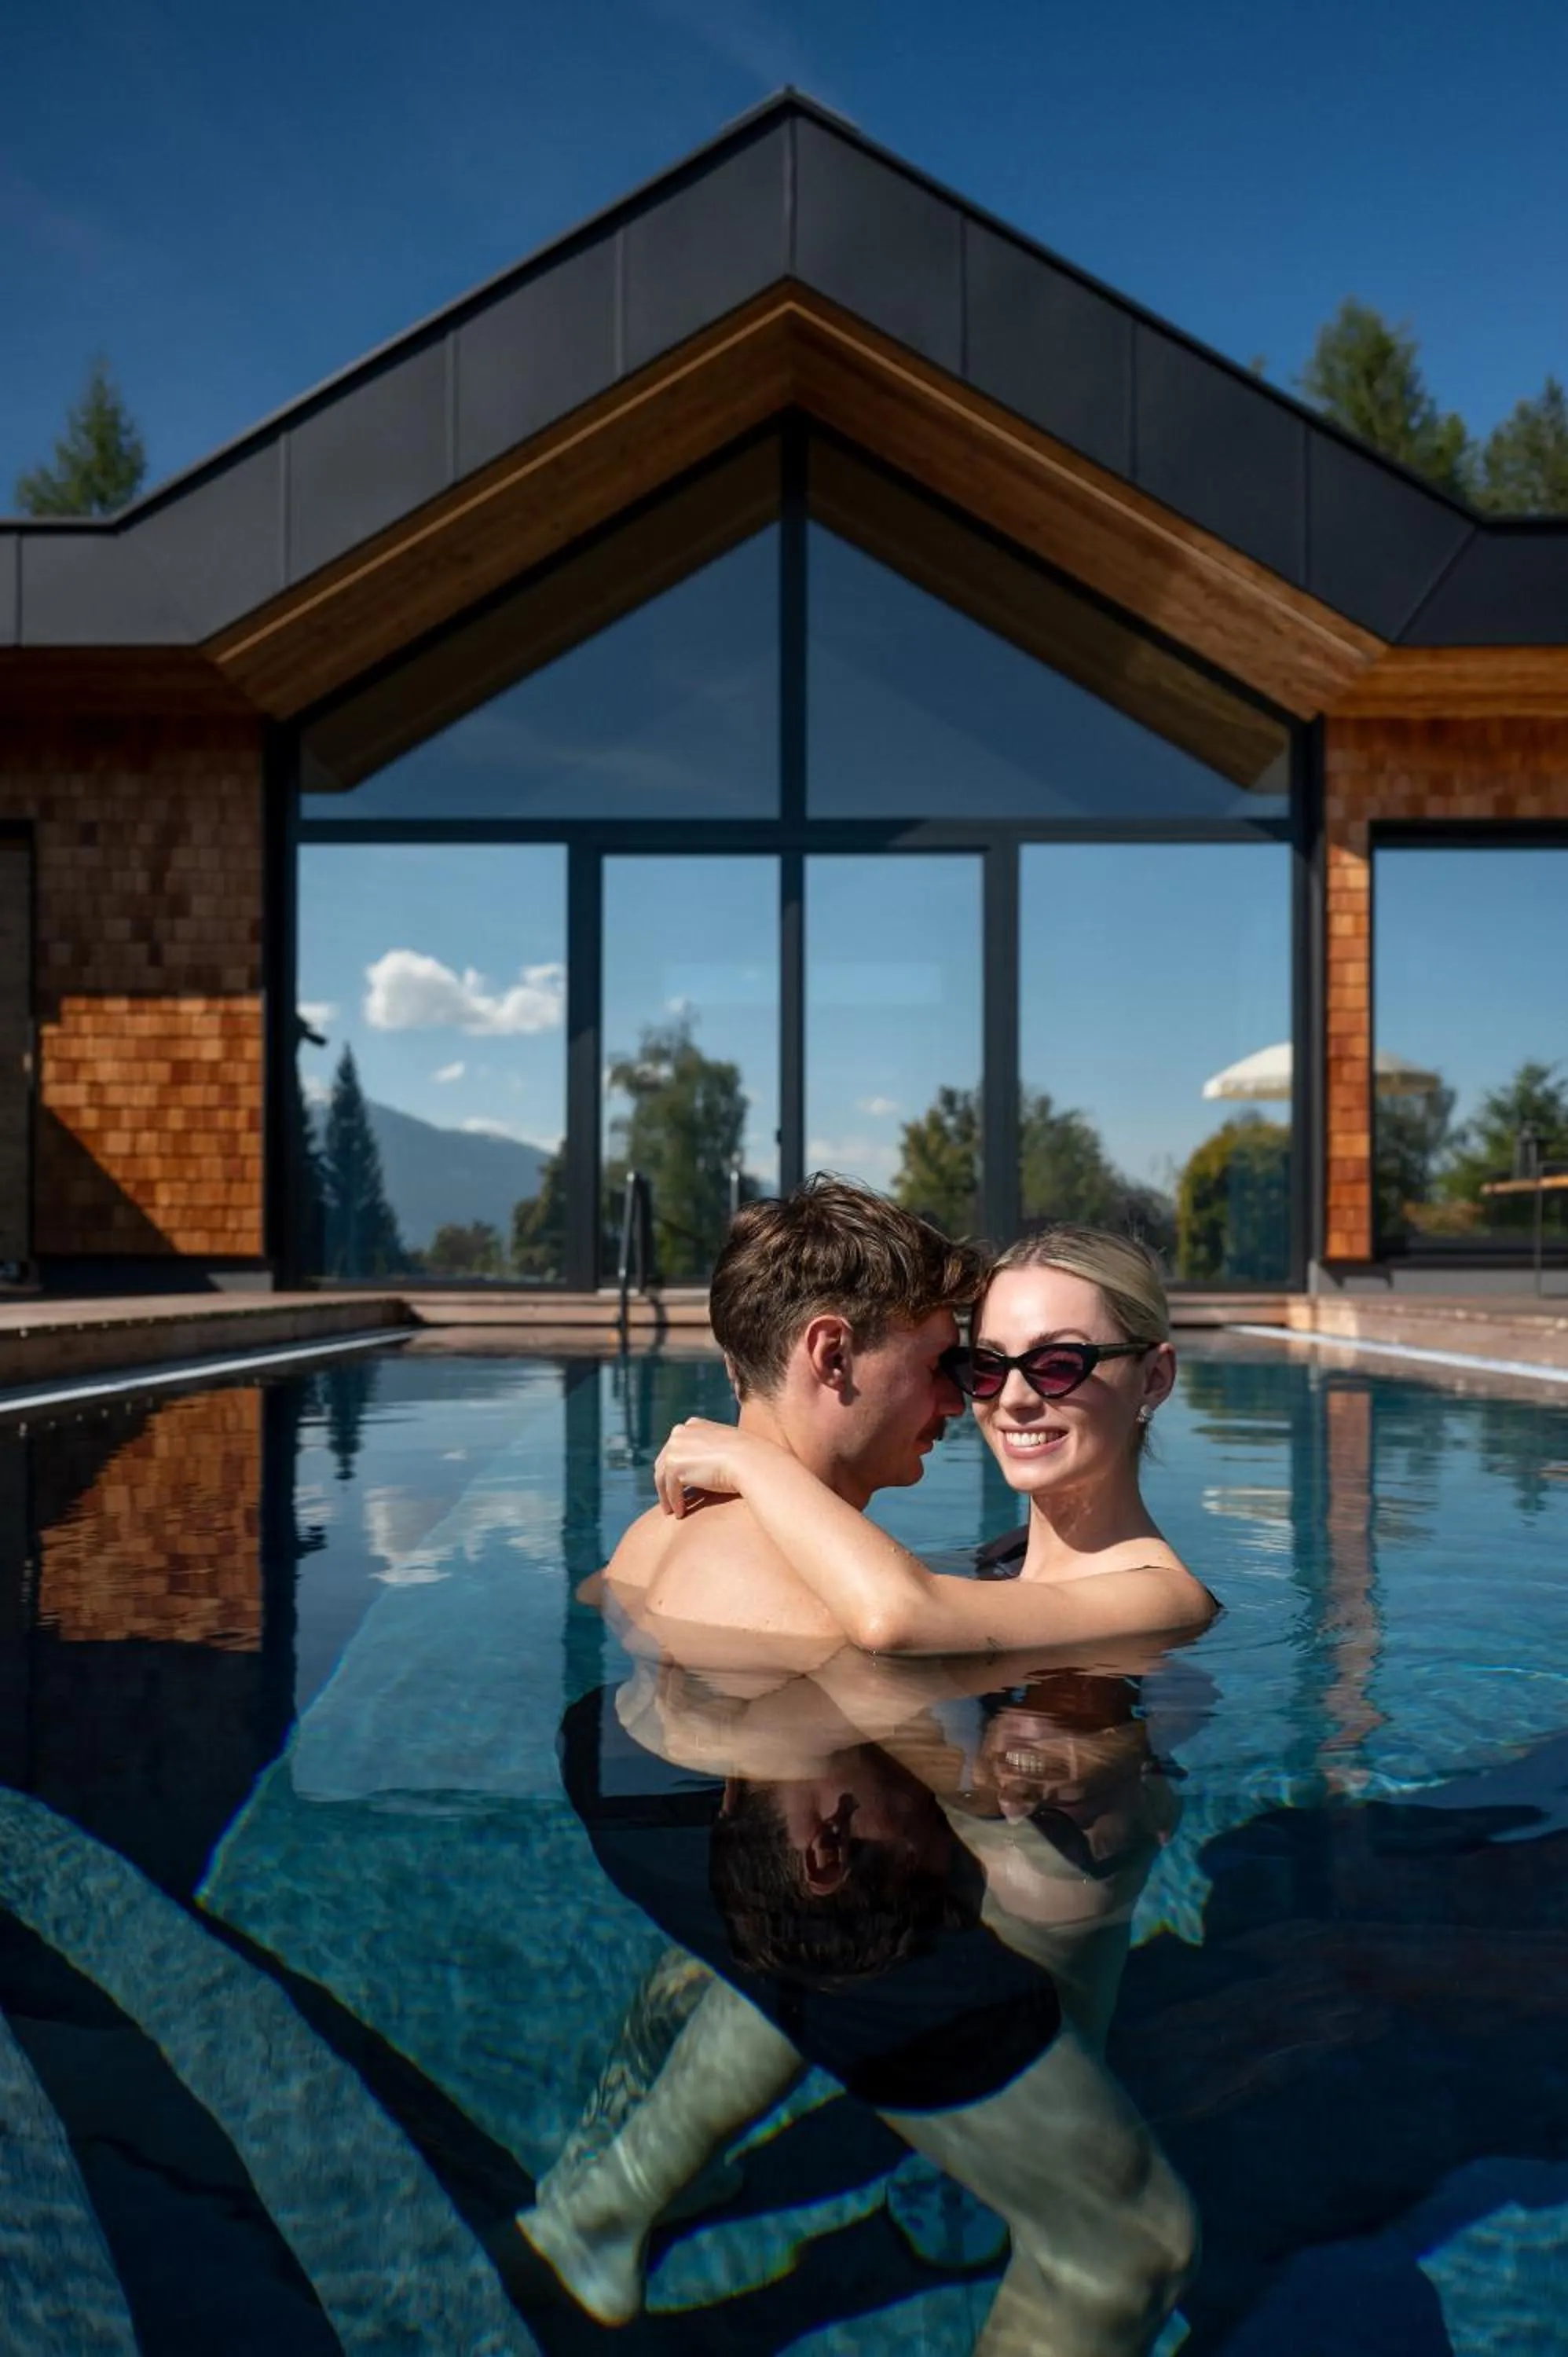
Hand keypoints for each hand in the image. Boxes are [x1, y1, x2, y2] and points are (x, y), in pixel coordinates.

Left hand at [653, 1418, 772, 1517]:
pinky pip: (670, 1489)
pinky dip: (674, 1502)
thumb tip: (706, 1467)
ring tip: (672, 1510)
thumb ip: (711, 1449)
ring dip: (667, 1495)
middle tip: (669, 1499)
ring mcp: (674, 1448)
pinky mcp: (674, 1465)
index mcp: (693, 1425)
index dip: (676, 1466)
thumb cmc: (746, 1457)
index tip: (677, 1481)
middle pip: (664, 1462)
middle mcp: (680, 1432)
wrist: (749, 1460)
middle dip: (666, 1481)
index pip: (677, 1448)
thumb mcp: (726, 1445)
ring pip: (663, 1477)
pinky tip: (680, 1514)